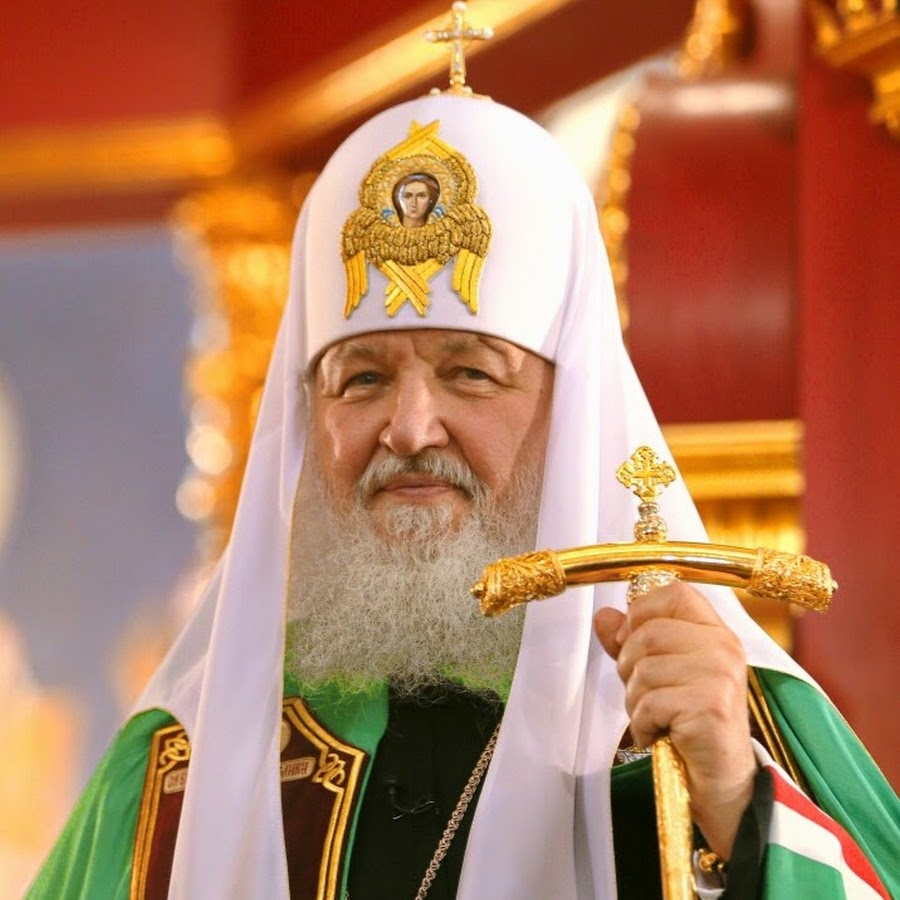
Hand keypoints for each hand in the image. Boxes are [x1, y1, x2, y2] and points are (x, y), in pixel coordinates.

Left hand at [593, 582, 756, 858]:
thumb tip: (603, 615)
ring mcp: (720, 676)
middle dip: (630, 667)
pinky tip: (658, 733)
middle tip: (645, 693)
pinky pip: (649, 703)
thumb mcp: (658, 673)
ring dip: (636, 700)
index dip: (641, 612)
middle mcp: (723, 647)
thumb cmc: (689, 722)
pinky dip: (642, 724)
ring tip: (655, 716)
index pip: (673, 592)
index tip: (631, 641)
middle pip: (648, 633)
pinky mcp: (710, 707)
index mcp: (715, 631)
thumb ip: (630, 642)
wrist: (721, 778)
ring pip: (644, 670)